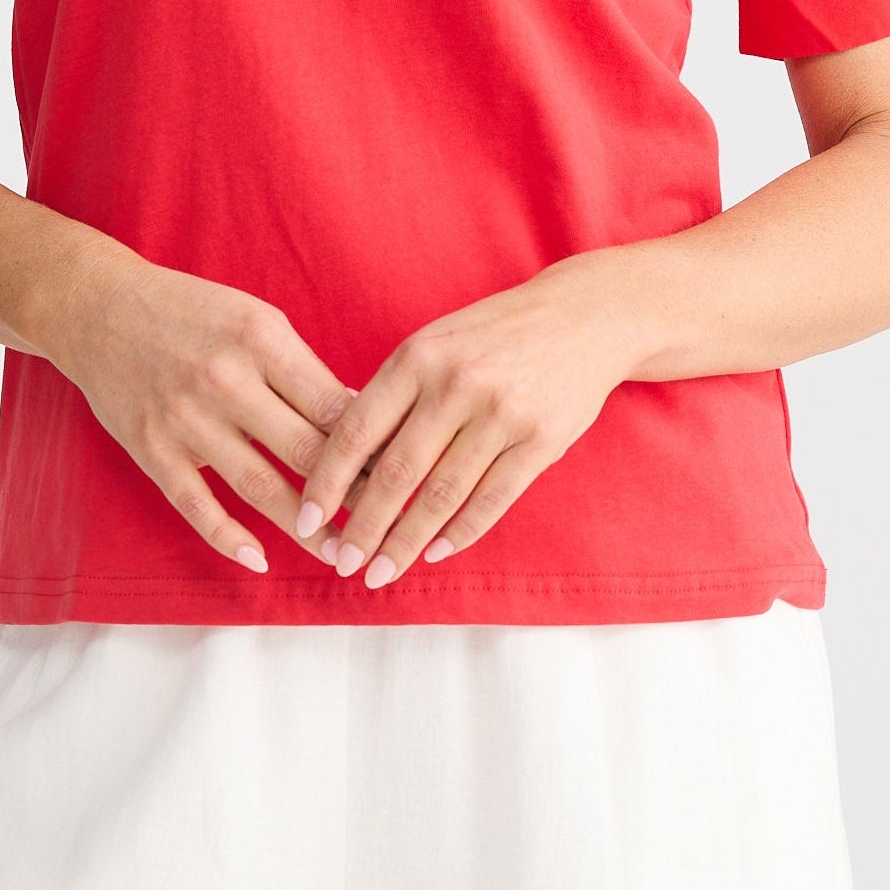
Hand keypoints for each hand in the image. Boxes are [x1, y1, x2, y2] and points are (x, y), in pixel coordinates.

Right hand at [53, 245, 372, 573]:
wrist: (100, 307)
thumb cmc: (190, 311)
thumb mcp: (254, 319)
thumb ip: (300, 368)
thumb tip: (356, 417)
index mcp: (261, 340)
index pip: (331, 406)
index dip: (370, 446)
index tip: (398, 473)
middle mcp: (227, 380)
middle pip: (305, 450)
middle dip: (350, 494)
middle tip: (383, 523)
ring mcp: (187, 420)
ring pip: (260, 487)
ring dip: (305, 527)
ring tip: (338, 551)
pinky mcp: (153, 450)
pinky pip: (197, 506)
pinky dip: (229, 538)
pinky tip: (259, 559)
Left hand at [292, 258, 629, 589]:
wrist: (583, 316)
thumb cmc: (494, 334)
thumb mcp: (437, 342)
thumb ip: (395, 394)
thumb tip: (344, 461)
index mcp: (419, 356)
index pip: (358, 430)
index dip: (327, 480)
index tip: (306, 519)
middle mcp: (457, 384)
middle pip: (396, 472)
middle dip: (363, 527)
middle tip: (343, 563)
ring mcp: (501, 414)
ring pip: (441, 495)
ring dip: (406, 542)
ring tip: (381, 572)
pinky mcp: (540, 441)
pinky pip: (491, 500)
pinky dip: (460, 533)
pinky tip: (435, 553)